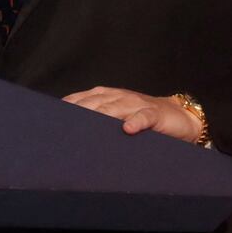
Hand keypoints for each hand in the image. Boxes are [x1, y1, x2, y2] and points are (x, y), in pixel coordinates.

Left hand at [62, 86, 203, 143]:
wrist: (179, 116)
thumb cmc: (142, 120)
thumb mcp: (118, 118)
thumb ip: (98, 121)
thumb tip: (71, 135)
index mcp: (107, 97)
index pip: (82, 99)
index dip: (67, 107)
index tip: (51, 120)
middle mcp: (120, 97)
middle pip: (95, 103)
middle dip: (79, 113)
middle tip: (64, 127)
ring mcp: (137, 104)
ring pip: (116, 107)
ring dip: (102, 115)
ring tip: (88, 126)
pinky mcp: (155, 115)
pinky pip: (144, 117)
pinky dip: (136, 122)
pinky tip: (128, 129)